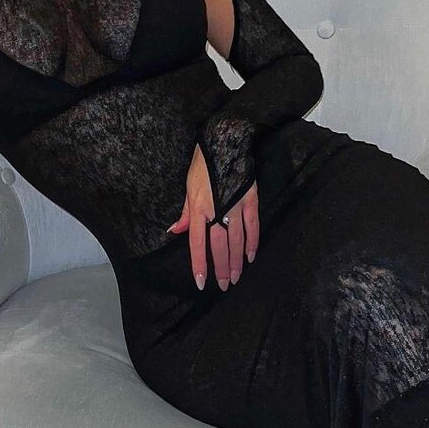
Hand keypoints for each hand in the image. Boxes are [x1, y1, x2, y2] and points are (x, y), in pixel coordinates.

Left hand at [166, 143, 258, 290]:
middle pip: (220, 246)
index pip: (198, 243)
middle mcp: (217, 210)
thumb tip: (176, 231)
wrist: (224, 142)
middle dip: (221, 268)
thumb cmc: (203, 165)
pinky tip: (250, 256)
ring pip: (236, 241)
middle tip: (223, 285)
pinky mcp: (250, 200)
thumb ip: (185, 213)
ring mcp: (235, 206)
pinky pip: (253, 226)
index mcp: (198, 208)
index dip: (199, 264)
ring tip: (236, 277)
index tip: (201, 282)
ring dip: (236, 261)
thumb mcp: (188, 187)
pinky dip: (252, 243)